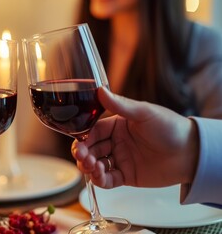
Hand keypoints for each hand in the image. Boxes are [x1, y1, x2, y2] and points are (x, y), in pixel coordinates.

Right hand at [71, 88, 197, 188]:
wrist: (190, 153)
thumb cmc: (170, 127)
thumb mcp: (143, 113)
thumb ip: (120, 105)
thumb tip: (99, 90)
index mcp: (117, 125)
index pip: (94, 131)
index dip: (84, 138)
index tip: (79, 143)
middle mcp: (116, 142)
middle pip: (92, 149)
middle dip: (83, 153)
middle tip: (83, 157)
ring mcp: (121, 159)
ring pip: (96, 165)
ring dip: (89, 167)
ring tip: (91, 166)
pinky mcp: (127, 176)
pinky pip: (108, 180)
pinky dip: (100, 179)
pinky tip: (98, 176)